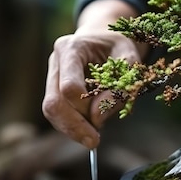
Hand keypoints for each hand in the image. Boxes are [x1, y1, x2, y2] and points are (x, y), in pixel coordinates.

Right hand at [42, 0, 142, 147]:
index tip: (102, 120)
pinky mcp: (53, 88)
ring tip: (92, 138)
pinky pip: (56, 113)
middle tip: (94, 142)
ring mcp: (51, 74)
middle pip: (53, 102)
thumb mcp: (130, 59)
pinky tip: (86, 131)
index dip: (84, 108)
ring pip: (50, 110)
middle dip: (73, 126)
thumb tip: (97, 118)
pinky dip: (70, 125)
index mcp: (72, 48)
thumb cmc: (119, 46)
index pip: (69, 86)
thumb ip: (119, 87)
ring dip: (71, 129)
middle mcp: (56, 61)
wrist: (106, 37)